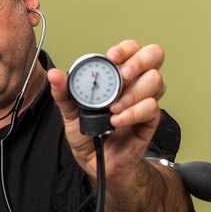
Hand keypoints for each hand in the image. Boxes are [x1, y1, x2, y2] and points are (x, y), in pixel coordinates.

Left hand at [47, 40, 164, 187]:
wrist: (97, 163)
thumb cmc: (88, 135)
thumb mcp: (69, 113)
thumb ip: (63, 93)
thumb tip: (54, 75)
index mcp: (115, 76)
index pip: (131, 49)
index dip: (125, 48)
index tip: (112, 57)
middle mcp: (133, 84)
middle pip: (154, 55)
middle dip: (139, 62)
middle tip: (123, 76)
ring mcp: (144, 101)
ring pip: (155, 81)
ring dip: (132, 93)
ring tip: (113, 109)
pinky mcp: (150, 120)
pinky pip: (152, 108)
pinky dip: (132, 113)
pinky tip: (117, 121)